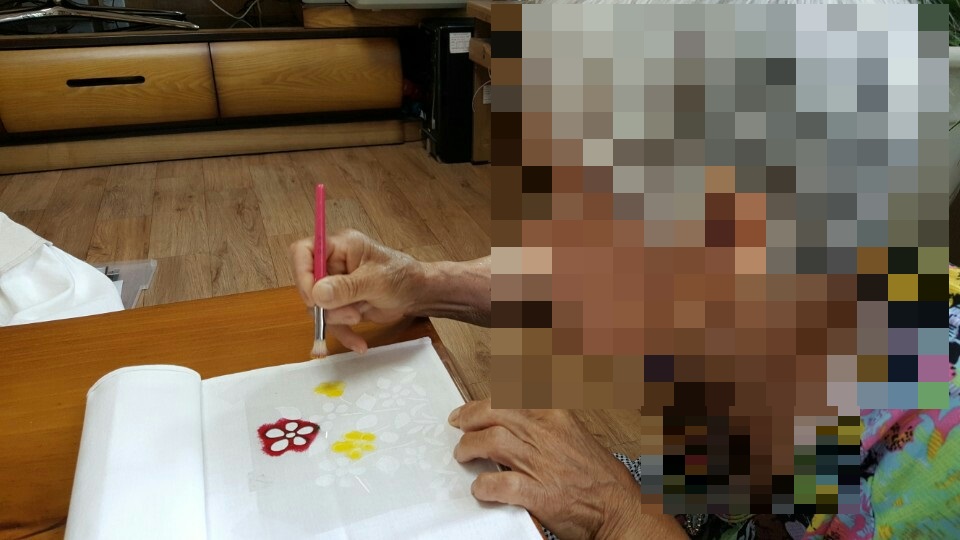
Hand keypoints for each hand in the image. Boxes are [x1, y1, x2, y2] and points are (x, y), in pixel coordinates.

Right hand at [289, 229, 424, 353]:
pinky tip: (359, 343)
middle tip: (349, 313)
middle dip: (325, 304)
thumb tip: (317, 294)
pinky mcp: (341, 305)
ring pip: (319, 307)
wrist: (417, 294)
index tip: (314, 297)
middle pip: (308, 284)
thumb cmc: (401, 276)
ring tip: (359, 317)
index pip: (304, 252)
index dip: (302, 273)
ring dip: (337, 319)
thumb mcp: (375, 280)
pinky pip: (332, 322)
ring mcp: (335, 286)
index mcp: (339, 246)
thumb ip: (346, 287)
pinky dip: (344, 334)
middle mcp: (333, 264)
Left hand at [448, 400, 686, 539]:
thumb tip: (511, 422)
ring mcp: (540, 462)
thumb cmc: (597, 477)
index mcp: (555, 416)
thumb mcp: (572, 433)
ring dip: (469, 448)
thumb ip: (543, 424)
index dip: (484, 401)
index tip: (471, 408)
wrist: (619, 509)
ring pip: (490, 442)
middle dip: (469, 417)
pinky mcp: (537, 492)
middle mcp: (546, 433)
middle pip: (494, 412)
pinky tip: (480, 488)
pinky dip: (483, 485)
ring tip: (463, 455)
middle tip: (458, 426)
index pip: (512, 394)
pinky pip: (498, 483)